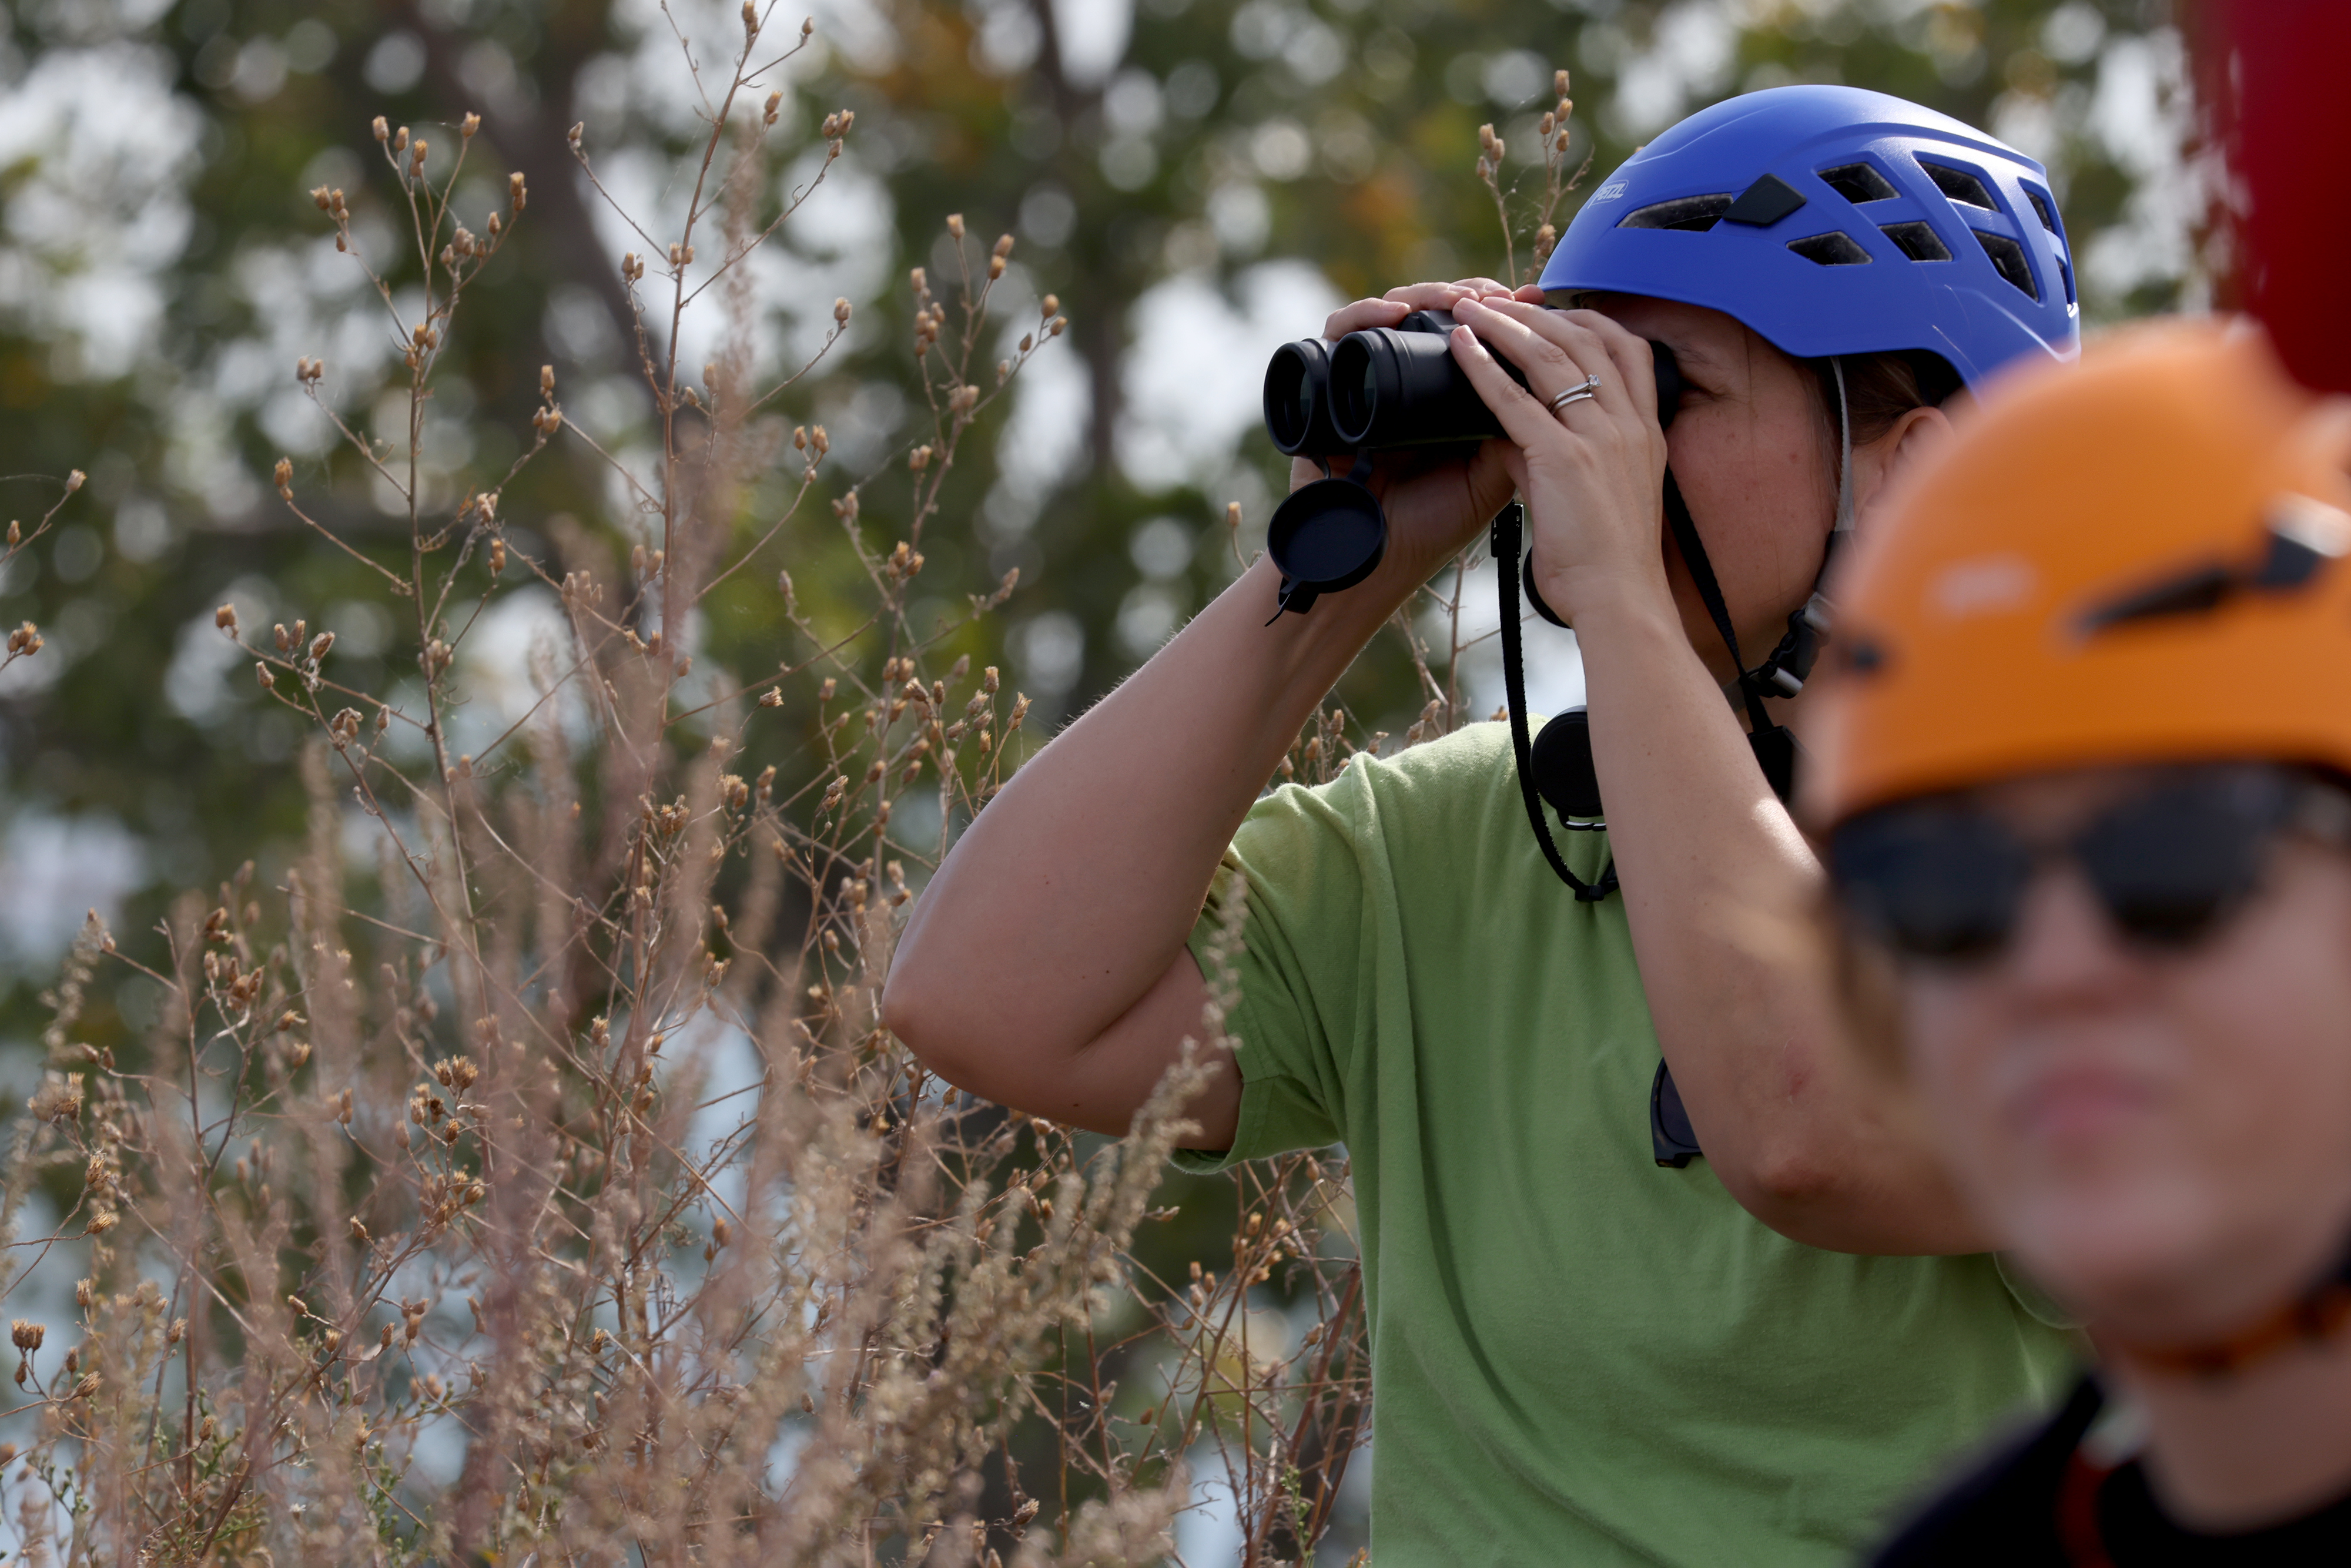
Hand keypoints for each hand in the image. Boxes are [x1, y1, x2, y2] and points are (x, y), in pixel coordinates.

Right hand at [1287, 279, 1542, 584]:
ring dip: (1426, 293)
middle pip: (1434, 309)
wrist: (1374, 559)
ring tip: (1456, 299)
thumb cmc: (1431, 526)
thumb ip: (1521, 431)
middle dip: (1470, 295)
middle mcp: (1407, 379)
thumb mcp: (1492, 475)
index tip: (1535, 298)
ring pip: (1391, 309)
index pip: (1473, 332)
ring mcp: (1368, 379)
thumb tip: (1555, 377)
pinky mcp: (1329, 387)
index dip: (1503, 310)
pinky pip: (1339, 334)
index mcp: (1447, 395)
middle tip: (1498, 295)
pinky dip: (1363, 314)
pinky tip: (1394, 311)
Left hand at [1444, 297, 1675, 627]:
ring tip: (1471, 307)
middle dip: (1538, 312)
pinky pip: (1515, 400)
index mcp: (1646, 431)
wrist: (1620, 600)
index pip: (1628, 350)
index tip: (1552, 309)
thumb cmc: (1607, 561)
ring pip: (1549, 357)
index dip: (1587, 319)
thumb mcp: (1598, 497)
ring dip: (1505, 324)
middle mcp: (1628, 424)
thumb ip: (1560, 458)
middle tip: (1498, 297)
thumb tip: (1511, 437)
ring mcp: (1599, 437)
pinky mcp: (1563, 458)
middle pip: (1585, 340)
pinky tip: (1460, 348)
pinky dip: (1483, 367)